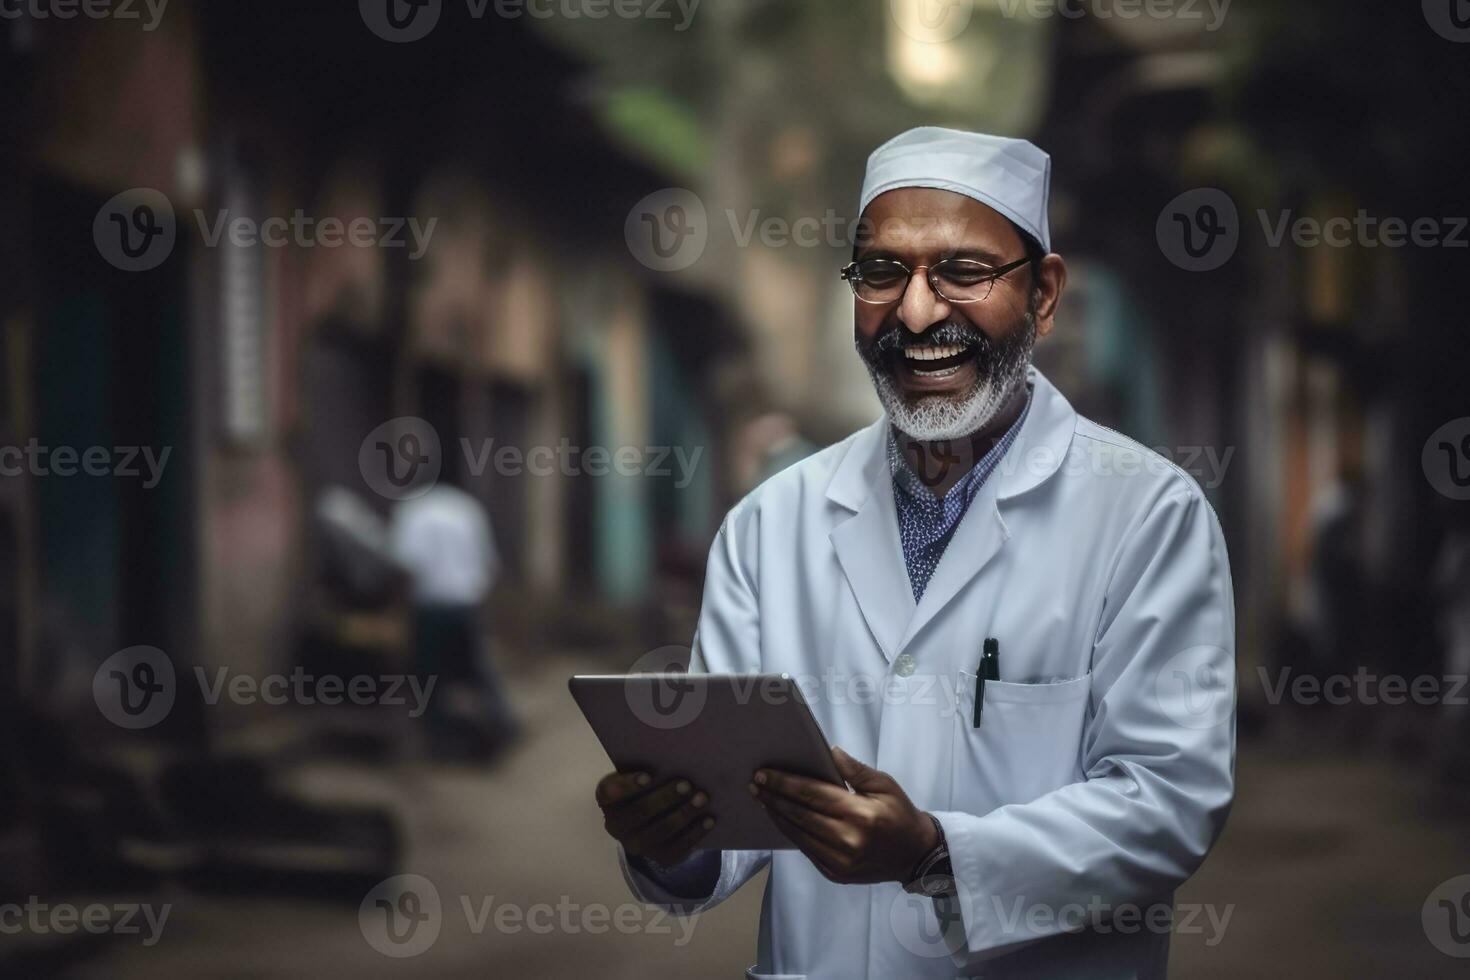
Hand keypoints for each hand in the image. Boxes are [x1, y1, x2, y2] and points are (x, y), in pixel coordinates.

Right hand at [595, 771, 715, 864]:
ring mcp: (636, 845)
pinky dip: (694, 834)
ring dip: (683, 814)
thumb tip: (676, 755)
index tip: (648, 776)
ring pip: (659, 832)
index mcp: (608, 799)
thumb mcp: (641, 774)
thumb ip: (649, 766)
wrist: (652, 819)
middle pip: (639, 813)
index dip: (628, 785)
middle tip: (687, 784)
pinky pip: (676, 849)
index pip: (610, 792)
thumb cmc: (648, 785)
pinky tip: (709, 820)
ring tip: (702, 798)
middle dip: (664, 798)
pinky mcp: (657, 857)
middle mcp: (616, 826)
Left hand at [750, 746, 937, 884]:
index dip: (785, 783)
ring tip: (761, 799)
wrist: (914, 854)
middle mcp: (847, 840)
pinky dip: (790, 833)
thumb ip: (855, 769)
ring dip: (777, 816)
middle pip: (799, 815)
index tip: (763, 774)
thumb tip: (829, 751)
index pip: (812, 795)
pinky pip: (805, 850)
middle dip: (773, 798)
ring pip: (798, 835)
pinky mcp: (835, 873)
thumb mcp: (884, 785)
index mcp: (860, 814)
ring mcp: (840, 861)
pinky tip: (780, 819)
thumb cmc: (900, 813)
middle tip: (754, 784)